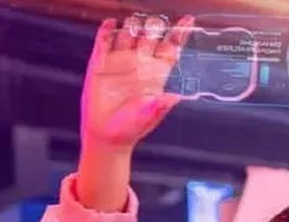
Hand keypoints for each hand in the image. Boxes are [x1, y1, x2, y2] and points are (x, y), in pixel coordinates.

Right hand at [80, 15, 193, 152]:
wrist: (106, 134)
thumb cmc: (131, 128)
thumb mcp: (148, 116)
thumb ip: (160, 106)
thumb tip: (174, 97)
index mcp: (157, 75)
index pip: (171, 49)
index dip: (179, 34)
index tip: (188, 20)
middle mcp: (140, 64)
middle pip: (150, 36)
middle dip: (154, 26)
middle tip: (155, 21)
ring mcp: (120, 61)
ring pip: (129, 34)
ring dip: (132, 25)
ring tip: (135, 22)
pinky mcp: (101, 63)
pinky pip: (104, 41)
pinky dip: (107, 31)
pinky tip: (111, 23)